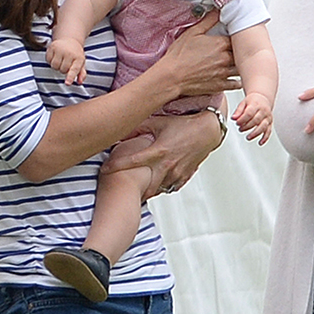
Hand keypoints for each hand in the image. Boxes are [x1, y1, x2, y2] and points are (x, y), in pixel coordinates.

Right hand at [46, 37, 86, 84]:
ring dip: (56, 66)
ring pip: (54, 66)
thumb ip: (81, 74)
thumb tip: (80, 82)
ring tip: (61, 60)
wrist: (69, 39)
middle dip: (63, 70)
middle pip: (62, 70)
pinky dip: (50, 61)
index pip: (74, 69)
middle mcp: (69, 53)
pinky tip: (55, 56)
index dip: (70, 77)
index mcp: (79, 58)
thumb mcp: (81, 63)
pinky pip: (48, 60)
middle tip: (66, 63)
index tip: (67, 83)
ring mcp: (60, 49)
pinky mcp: (52, 47)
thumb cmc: (75, 53)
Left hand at [101, 111, 221, 199]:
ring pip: (156, 189)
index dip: (116, 165)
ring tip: (131, 191)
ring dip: (144, 190)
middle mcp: (167, 166)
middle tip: (117, 188)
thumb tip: (123, 125)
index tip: (104, 169)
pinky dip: (159, 188)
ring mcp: (176, 174)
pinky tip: (151, 186)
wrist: (209, 132)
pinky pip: (168, 188)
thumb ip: (140, 126)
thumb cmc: (185, 125)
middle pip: (143, 184)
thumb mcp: (160, 122)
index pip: (132, 161)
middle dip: (130, 187)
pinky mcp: (183, 177)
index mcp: (159, 151)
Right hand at [164, 10, 240, 95]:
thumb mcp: (192, 33)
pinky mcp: (220, 85)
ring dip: (239, 66)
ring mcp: (224, 73)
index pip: (238, 38)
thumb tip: (217, 11)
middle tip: (235, 51)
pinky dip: (236, 80)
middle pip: (241, 54)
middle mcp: (225, 58)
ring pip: (240, 69)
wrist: (171, 76)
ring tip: (234, 64)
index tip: (233, 39)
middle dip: (239, 52)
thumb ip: (208, 21)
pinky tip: (231, 77)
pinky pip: (236, 84)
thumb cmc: (179, 56)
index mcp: (220, 44)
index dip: (236, 38)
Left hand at [231, 92, 272, 144]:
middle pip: (256, 120)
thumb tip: (233, 118)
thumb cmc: (252, 101)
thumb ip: (238, 111)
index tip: (237, 123)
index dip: (242, 119)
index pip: (249, 113)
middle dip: (247, 126)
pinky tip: (260, 142)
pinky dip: (265, 138)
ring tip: (248, 137)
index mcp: (256, 105)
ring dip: (255, 133)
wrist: (263, 98)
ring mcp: (268, 117)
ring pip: (263, 126)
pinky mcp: (270, 123)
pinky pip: (269, 131)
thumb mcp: (243, 103)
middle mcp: (263, 111)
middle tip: (240, 129)